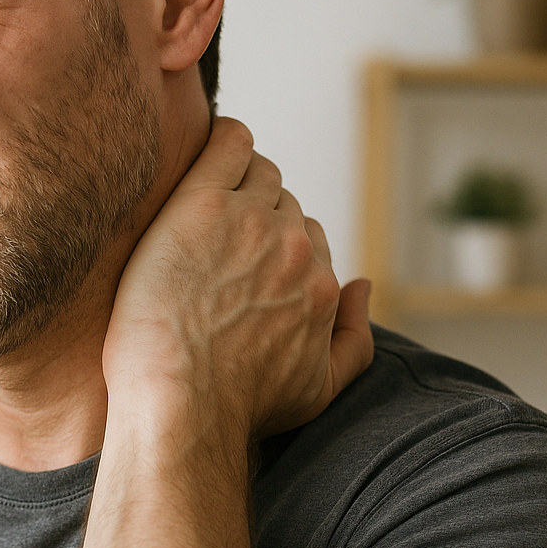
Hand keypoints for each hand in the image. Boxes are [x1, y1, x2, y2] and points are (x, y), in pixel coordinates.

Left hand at [103, 117, 373, 439]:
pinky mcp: (200, 204)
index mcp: (322, 284)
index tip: (235, 261)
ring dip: (236, 179)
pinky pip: (227, 142)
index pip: (307, 239)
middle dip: (253, 216)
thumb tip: (364, 286)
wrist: (182, 408)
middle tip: (209, 239)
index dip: (271, 248)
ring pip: (257, 172)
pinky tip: (203, 148)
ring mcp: (249, 221)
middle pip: (283, 204)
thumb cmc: (238, 409)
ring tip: (199, 205)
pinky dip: (222, 137)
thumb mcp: (319, 392)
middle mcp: (293, 246)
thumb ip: (356, 339)